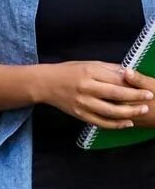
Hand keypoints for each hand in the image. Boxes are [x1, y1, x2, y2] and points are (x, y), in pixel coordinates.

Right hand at [36, 61, 152, 128]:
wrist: (45, 84)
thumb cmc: (68, 71)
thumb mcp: (87, 64)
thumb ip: (108, 69)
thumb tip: (129, 73)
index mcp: (88, 73)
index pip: (115, 79)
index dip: (133, 84)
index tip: (146, 87)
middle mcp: (85, 88)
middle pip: (115, 95)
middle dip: (135, 97)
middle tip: (149, 98)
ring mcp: (82, 103)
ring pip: (110, 111)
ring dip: (129, 112)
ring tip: (142, 110)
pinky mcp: (80, 115)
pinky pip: (100, 122)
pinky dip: (115, 124)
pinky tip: (127, 123)